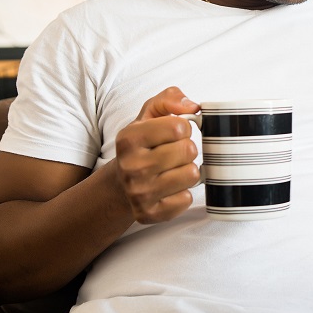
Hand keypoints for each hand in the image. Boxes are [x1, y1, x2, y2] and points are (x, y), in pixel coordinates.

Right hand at [114, 87, 201, 223]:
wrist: (120, 184)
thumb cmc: (142, 146)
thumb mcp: (149, 115)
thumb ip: (170, 99)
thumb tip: (192, 107)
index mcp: (129, 138)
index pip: (180, 127)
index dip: (183, 128)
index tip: (172, 134)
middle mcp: (131, 166)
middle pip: (189, 151)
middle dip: (186, 150)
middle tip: (171, 154)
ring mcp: (139, 193)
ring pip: (192, 174)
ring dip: (187, 170)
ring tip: (171, 170)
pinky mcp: (149, 213)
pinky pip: (186, 199)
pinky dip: (182, 193)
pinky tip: (168, 188)